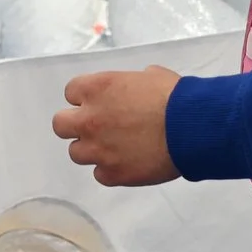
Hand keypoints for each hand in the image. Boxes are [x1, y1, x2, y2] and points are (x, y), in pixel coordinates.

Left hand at [53, 67, 181, 185]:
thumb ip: (129, 84)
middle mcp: (89, 119)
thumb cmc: (175, 97)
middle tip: (98, 127)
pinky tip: (128, 163)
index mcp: (96, 89)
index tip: (101, 102)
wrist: (191, 129)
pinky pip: (99, 174)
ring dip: (92, 149)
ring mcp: (98, 150)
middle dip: (76, 125)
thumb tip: (134, 90)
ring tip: (116, 148)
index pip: (71, 92)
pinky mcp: (112, 174)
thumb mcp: (150, 76)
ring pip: (76, 153)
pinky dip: (111, 170)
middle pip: (60, 125)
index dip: (86, 98)